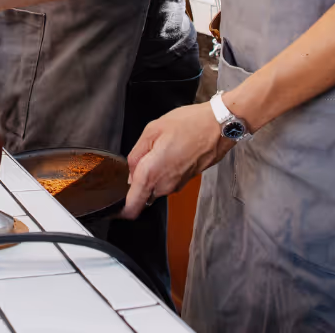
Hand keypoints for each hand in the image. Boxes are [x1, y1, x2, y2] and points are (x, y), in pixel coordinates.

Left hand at [121, 103, 232, 218]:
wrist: (219, 127)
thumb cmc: (190, 125)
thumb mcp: (153, 130)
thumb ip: (136, 153)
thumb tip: (130, 171)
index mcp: (151, 173)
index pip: (132, 206)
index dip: (120, 210)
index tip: (114, 206)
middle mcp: (164, 185)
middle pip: (142, 193)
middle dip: (138, 179)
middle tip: (143, 154)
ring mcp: (176, 185)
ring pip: (155, 185)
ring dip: (152, 172)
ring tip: (160, 148)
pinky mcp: (185, 181)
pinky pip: (167, 180)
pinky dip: (164, 169)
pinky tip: (171, 150)